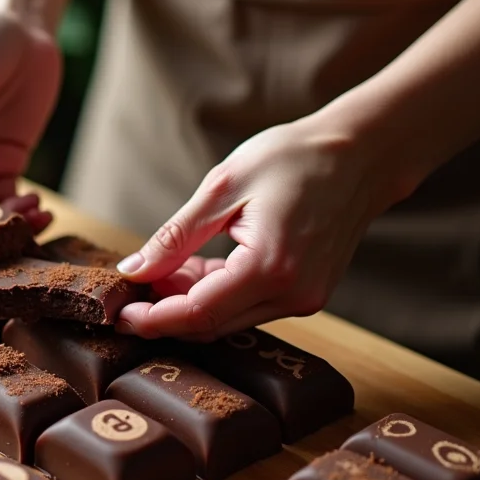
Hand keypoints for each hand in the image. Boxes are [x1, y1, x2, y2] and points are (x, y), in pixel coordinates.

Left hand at [114, 116, 412, 339]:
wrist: (360, 154)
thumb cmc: (292, 159)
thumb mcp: (222, 188)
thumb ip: (175, 237)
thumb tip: (134, 271)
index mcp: (270, 267)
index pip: (198, 314)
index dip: (153, 319)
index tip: (119, 313)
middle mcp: (293, 294)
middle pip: (211, 325)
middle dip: (166, 312)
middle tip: (134, 287)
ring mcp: (305, 299)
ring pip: (229, 319)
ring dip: (190, 302)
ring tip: (166, 267)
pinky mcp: (308, 295)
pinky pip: (250, 307)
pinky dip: (218, 295)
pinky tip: (198, 268)